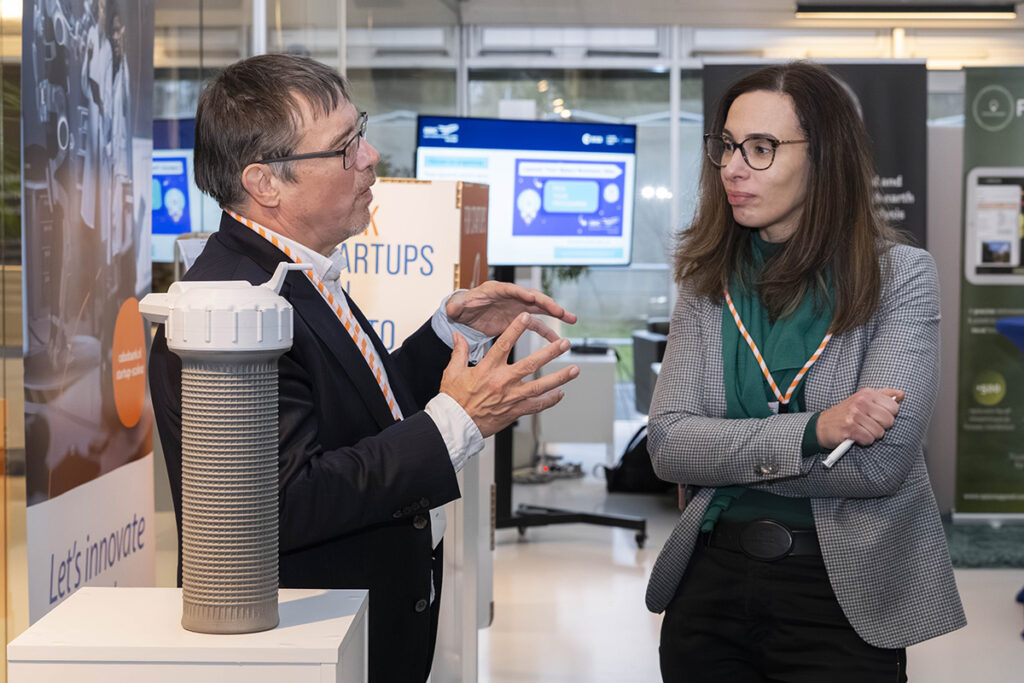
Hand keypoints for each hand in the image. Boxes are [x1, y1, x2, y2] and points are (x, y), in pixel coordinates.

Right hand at [440, 313, 578, 437]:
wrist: (457, 426)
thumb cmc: (453, 399)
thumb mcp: (452, 372)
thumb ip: (459, 352)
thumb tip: (458, 336)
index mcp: (487, 369)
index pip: (504, 344)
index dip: (516, 329)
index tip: (527, 317)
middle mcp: (503, 382)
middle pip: (531, 364)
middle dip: (550, 353)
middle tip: (564, 344)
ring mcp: (511, 398)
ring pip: (541, 386)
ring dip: (559, 378)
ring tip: (574, 370)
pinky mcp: (515, 411)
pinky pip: (537, 406)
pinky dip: (550, 400)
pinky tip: (560, 394)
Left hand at [445, 281, 577, 341]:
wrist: (465, 315)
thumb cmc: (462, 307)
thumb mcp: (456, 307)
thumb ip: (456, 306)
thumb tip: (453, 307)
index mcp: (496, 290)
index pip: (512, 290)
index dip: (523, 294)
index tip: (534, 299)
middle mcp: (511, 296)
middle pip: (532, 297)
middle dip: (547, 303)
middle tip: (561, 311)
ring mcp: (517, 307)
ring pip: (540, 309)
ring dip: (555, 314)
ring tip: (572, 319)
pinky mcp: (519, 319)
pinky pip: (536, 324)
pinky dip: (546, 331)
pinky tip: (557, 340)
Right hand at [816, 388, 903, 448]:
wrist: (821, 426)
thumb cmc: (845, 414)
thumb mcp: (863, 399)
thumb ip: (883, 395)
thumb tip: (901, 395)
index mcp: (867, 393)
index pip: (894, 407)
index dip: (888, 415)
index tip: (877, 416)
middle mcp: (860, 402)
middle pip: (889, 421)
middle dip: (881, 427)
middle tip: (869, 425)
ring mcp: (854, 415)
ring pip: (880, 432)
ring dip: (872, 435)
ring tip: (861, 430)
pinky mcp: (849, 428)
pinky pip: (869, 439)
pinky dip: (864, 441)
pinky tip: (856, 436)